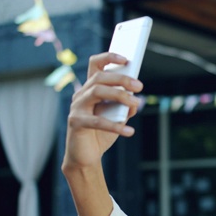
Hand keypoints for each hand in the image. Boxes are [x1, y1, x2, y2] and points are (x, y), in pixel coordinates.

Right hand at [62, 52, 143, 170]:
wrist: (86, 157)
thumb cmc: (101, 135)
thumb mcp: (118, 118)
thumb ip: (125, 107)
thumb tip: (135, 100)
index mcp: (90, 89)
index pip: (95, 65)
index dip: (109, 58)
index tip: (126, 59)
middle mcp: (81, 95)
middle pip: (100, 77)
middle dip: (121, 79)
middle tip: (139, 86)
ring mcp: (77, 108)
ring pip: (97, 92)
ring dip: (119, 95)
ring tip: (135, 103)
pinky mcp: (76, 123)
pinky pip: (96, 121)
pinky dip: (115, 126)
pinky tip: (129, 131)